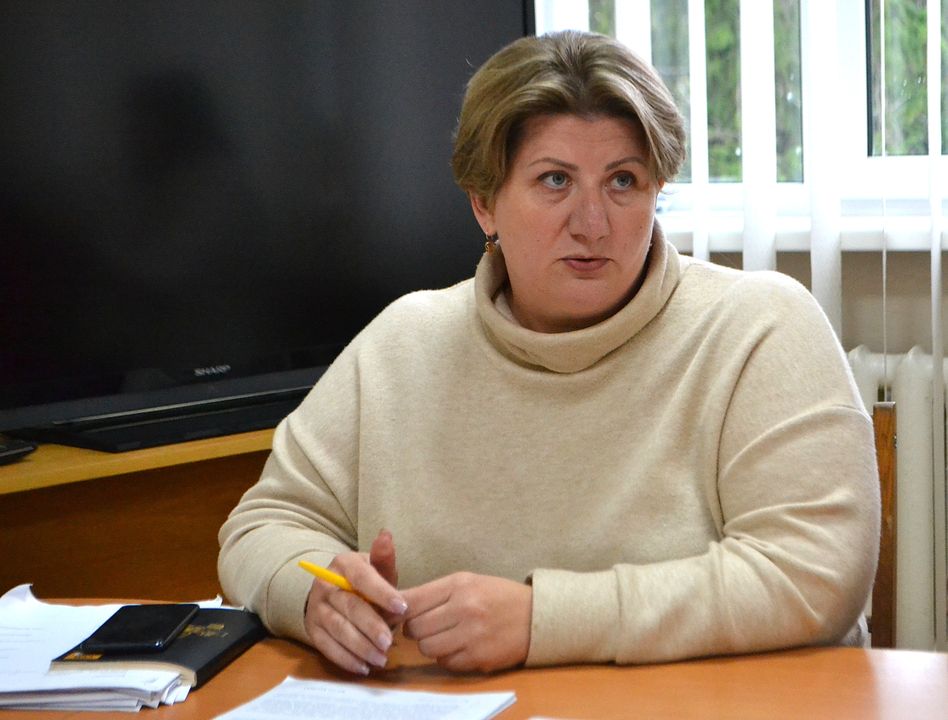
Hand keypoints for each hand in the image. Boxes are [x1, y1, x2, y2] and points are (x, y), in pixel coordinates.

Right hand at [303, 530, 407, 674]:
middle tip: (389, 642)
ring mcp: (316, 608)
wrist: (333, 591)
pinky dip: (346, 659)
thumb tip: (386, 535)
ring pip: (338, 629)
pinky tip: (364, 667)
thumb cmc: (364, 580)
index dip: (382, 593)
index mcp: (344, 564)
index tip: (402, 608)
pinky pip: (327, 647)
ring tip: (381, 659)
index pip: (362, 578)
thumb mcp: (375, 568)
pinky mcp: (312, 629)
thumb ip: (383, 559)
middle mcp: (325, 583)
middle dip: (371, 626)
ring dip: (360, 647)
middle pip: (349, 607)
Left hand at [401, 572, 531, 672]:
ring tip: (443, 636)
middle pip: (416, 628)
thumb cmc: (496, 596)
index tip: (397, 615)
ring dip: (430, 645)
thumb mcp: (468, 582)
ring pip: (427, 648)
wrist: (536, 616)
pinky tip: (460, 646)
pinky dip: (447, 657)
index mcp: (459, 585)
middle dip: (415, 629)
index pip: (412, 600)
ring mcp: (473, 636)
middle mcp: (465, 608)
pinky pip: (446, 663)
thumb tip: (398, 606)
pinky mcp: (479, 658)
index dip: (399, 610)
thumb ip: (435, 593)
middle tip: (426, 626)